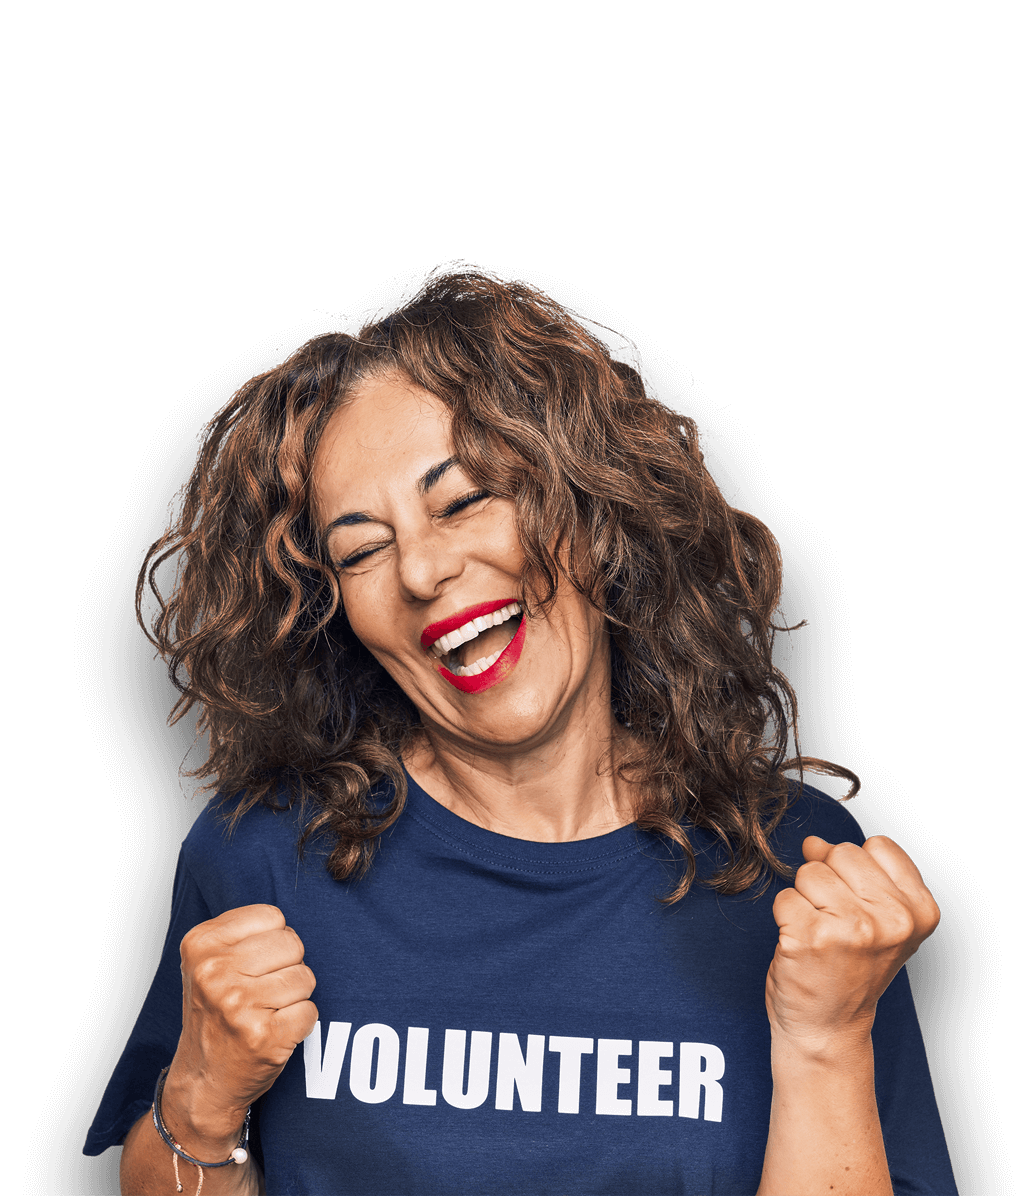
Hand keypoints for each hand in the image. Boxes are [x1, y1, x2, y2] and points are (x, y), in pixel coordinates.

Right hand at [169, 904, 317, 1129]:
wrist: (203, 1082)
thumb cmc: (218, 1012)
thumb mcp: (210, 962)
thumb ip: (244, 932)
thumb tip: (290, 920)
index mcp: (201, 944)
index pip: (273, 917)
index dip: (274, 942)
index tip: (252, 967)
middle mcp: (214, 972)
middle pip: (293, 943)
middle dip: (288, 967)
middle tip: (262, 993)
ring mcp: (237, 1005)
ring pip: (305, 977)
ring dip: (295, 997)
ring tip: (267, 1013)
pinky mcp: (263, 1037)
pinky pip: (310, 1011)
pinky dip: (301, 1023)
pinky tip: (275, 1033)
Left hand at [765, 835, 939, 1057]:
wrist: (828, 1028)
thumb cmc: (849, 970)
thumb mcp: (877, 920)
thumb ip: (856, 873)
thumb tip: (814, 842)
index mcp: (918, 911)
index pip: (877, 845)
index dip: (856, 869)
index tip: (858, 904)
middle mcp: (892, 920)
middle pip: (840, 852)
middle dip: (828, 880)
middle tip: (835, 923)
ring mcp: (853, 929)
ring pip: (809, 871)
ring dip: (805, 899)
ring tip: (820, 935)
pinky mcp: (812, 937)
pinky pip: (784, 897)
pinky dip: (784, 917)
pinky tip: (801, 944)